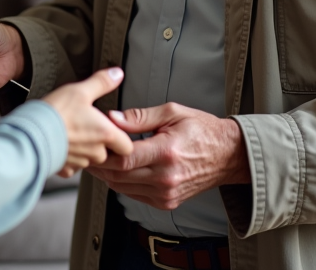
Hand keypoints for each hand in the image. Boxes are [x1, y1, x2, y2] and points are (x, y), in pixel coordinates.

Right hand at [42, 68, 133, 176]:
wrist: (30, 134)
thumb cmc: (56, 113)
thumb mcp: (80, 90)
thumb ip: (102, 82)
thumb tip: (117, 74)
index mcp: (106, 134)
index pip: (127, 147)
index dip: (121, 138)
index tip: (112, 128)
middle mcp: (95, 153)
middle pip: (107, 152)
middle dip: (99, 142)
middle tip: (87, 126)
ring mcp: (80, 163)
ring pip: (89, 159)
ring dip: (84, 149)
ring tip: (71, 132)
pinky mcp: (64, 169)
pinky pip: (72, 166)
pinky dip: (69, 157)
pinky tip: (61, 143)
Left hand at [87, 103, 249, 208]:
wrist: (228, 155)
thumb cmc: (202, 130)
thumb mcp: (172, 112)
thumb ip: (140, 116)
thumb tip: (113, 118)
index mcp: (167, 152)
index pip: (124, 159)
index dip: (103, 153)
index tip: (92, 142)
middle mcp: (166, 177)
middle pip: (119, 176)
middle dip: (99, 164)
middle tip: (87, 151)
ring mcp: (167, 193)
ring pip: (123, 188)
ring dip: (107, 175)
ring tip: (98, 159)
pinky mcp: (167, 201)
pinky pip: (134, 195)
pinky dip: (122, 183)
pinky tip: (117, 170)